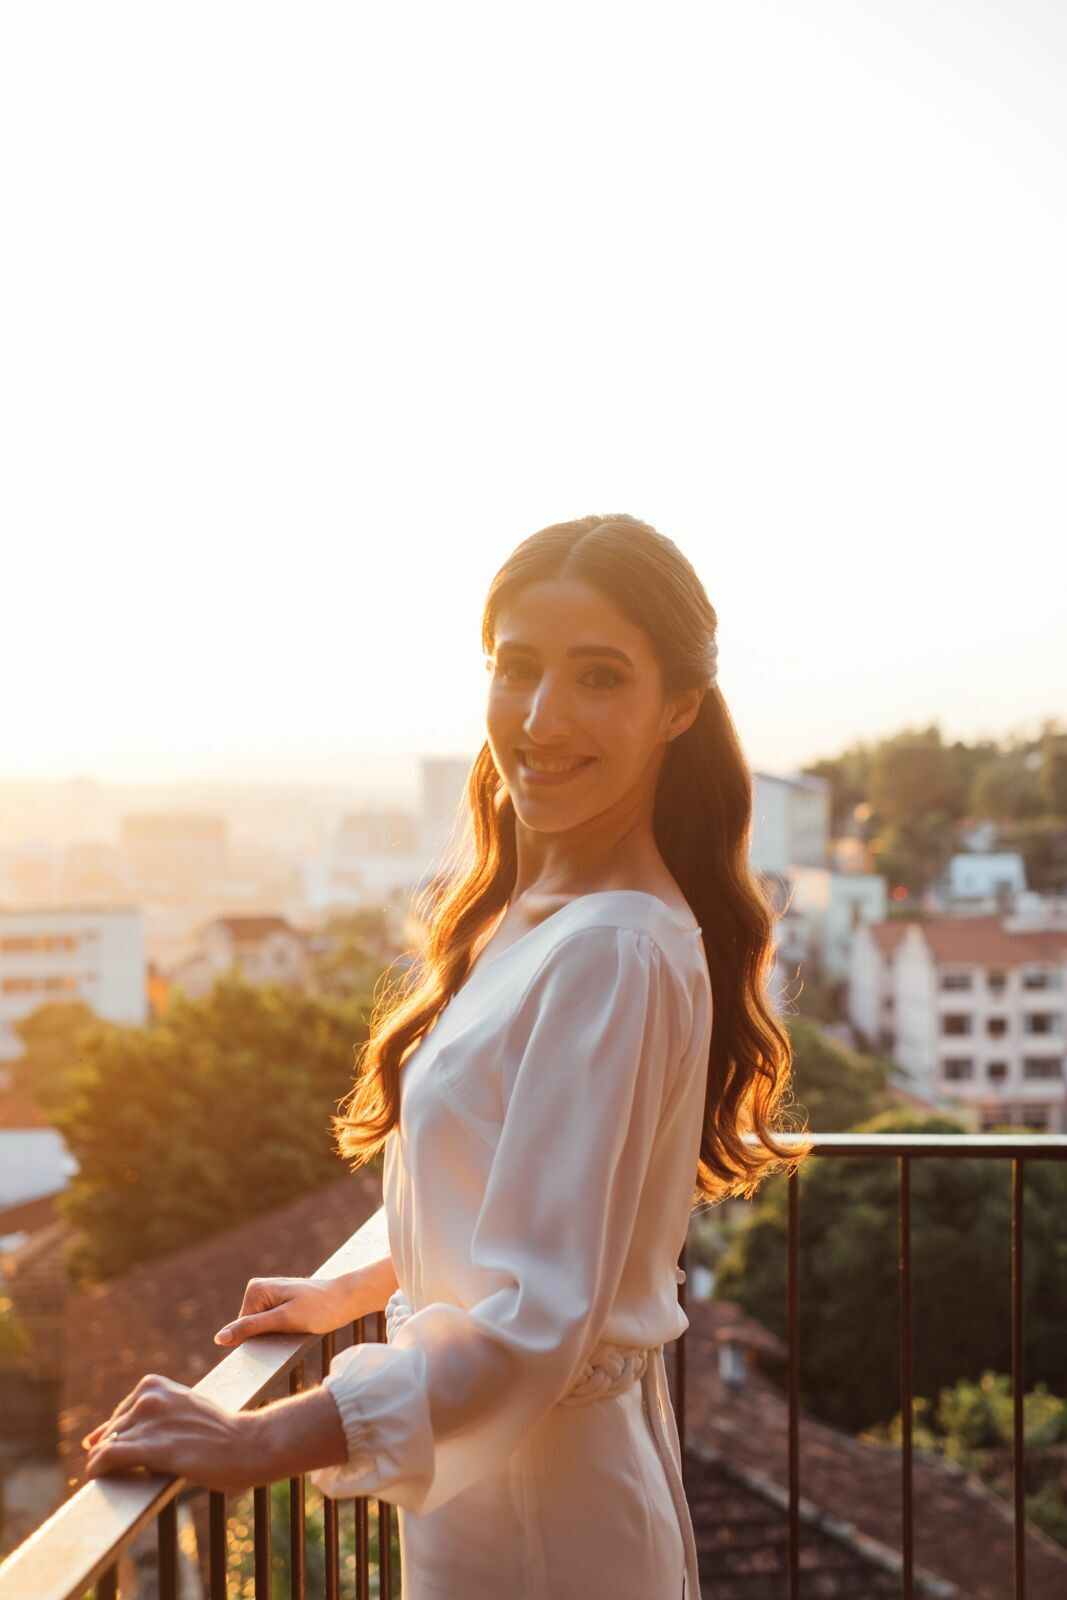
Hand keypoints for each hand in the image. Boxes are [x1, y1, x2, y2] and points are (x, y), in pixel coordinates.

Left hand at [81, 1374, 262, 1492]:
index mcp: (153, 1384)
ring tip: (125, 1478)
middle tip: (134, 1471)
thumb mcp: (177, 1415)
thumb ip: (139, 1422)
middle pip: (110, 1433)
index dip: (121, 1441)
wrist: (248, 1445)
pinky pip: (107, 1457)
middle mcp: (148, 1396)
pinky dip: (98, 1469)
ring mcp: (150, 1419)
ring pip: (104, 1446)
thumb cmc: (216, 1434)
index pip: (118, 1418)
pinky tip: (100, 1479)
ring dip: (106, 1465)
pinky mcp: (153, 1446)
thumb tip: (90, 1441)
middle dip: (114, 1454)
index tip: (131, 1457)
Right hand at [214, 1274, 351, 1347]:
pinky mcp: (278, 1304)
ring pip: (261, 1330)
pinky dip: (283, 1332)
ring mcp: (268, 1296)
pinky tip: (299, 1326)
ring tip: (298, 1326)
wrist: (347, 1300)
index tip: (283, 1334)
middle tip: (293, 1329)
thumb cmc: (319, 1309)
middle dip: (269, 1336)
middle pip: (250, 1329)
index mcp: (254, 1289)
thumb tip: (219, 1339)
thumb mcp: (283, 1321)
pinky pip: (272, 1326)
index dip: (262, 1338)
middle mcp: (258, 1289)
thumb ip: (250, 1328)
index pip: (243, 1329)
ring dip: (277, 1335)